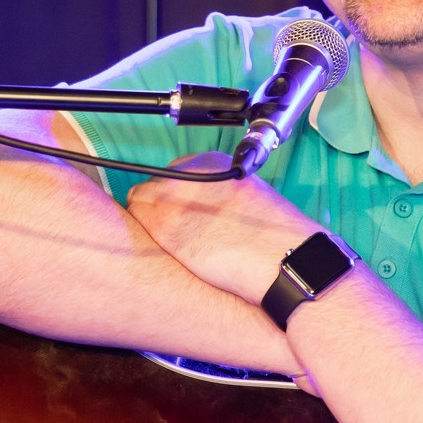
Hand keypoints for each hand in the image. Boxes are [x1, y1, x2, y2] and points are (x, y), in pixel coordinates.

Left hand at [126, 152, 322, 305]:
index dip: (180, 199)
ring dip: (150, 222)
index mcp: (216, 163)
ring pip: (140, 202)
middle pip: (156, 185)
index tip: (189, 216)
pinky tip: (164, 253)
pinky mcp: (165, 225)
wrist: (285, 260)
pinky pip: (136, 222)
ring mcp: (175, 196)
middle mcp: (192, 172)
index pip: (178, 173)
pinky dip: (144, 236)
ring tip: (172, 246)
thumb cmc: (277, 240)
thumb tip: (209, 210)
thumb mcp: (252, 197)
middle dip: (163, 208)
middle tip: (182, 234)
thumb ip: (222, 195)